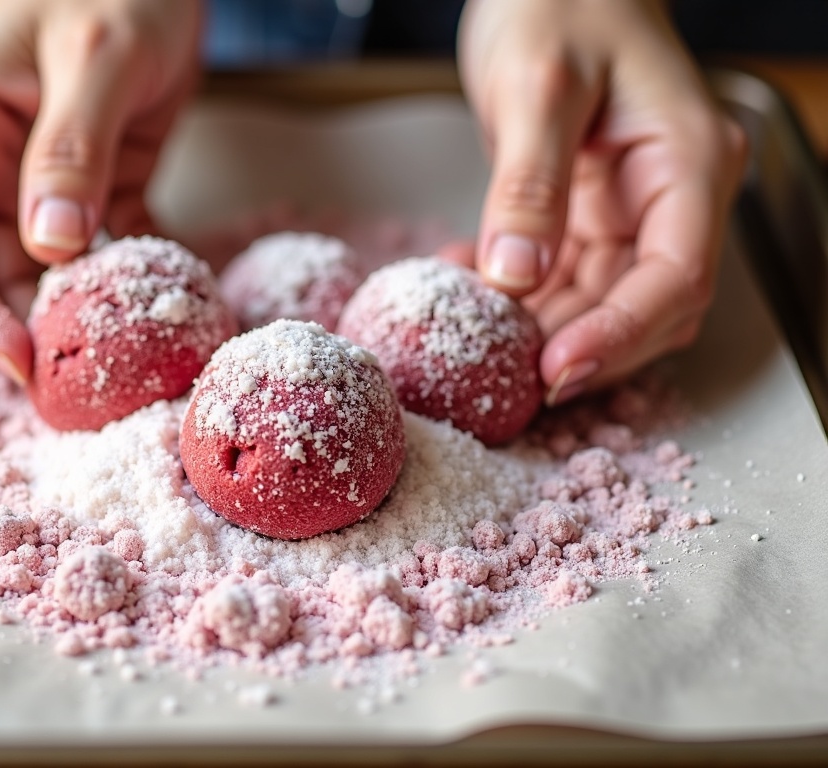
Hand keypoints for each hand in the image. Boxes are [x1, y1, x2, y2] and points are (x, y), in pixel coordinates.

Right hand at [0, 0, 199, 382]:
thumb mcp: (96, 57)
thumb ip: (72, 149)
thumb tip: (49, 246)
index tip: (17, 359)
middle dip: (17, 331)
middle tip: (74, 382)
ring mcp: (34, 185)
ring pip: (34, 277)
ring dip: (68, 320)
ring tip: (114, 363)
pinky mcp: (91, 193)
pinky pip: (96, 257)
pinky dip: (118, 287)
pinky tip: (151, 312)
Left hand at [455, 0, 745, 404]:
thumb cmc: (558, 3)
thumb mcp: (538, 86)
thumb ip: (529, 183)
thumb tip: (514, 275)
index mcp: (688, 162)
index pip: (676, 276)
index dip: (620, 334)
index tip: (558, 369)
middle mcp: (670, 198)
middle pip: (644, 307)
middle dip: (578, 348)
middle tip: (508, 379)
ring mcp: (631, 212)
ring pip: (600, 304)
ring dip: (542, 332)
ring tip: (478, 341)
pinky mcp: (589, 217)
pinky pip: (563, 280)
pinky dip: (519, 300)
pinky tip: (467, 294)